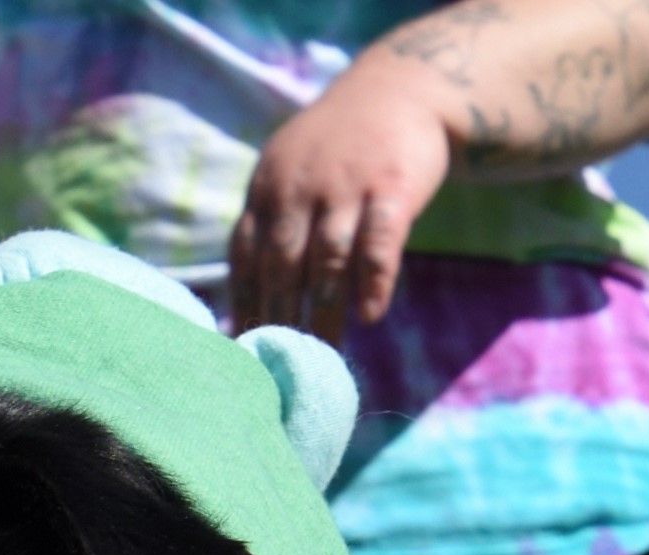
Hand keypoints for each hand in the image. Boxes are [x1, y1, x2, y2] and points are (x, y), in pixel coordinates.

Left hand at [229, 0, 648, 342]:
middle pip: (285, 267)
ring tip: (323, 360)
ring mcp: (347, 187)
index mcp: (269, 187)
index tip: (246, 351)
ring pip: (329, 263)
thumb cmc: (341, 149)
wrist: (402, 90)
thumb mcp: (291, 173)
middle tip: (284, 370)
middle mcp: (301, 186)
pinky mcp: (391, 188)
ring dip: (324, 316)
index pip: (247, 256)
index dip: (246, 306)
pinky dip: (373, 282)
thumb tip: (248, 306)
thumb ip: (272, 228)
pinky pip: (379, 244)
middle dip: (282, 322)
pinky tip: (369, 316)